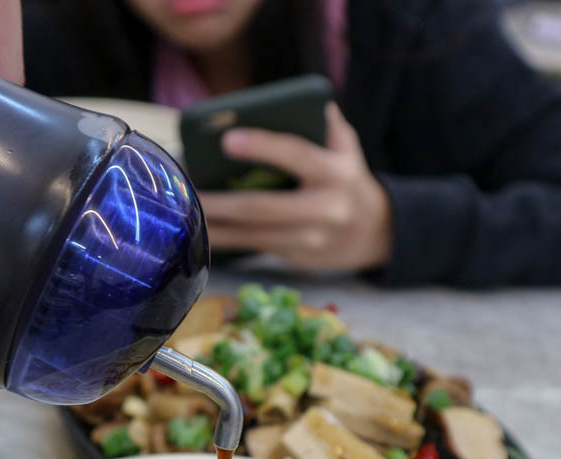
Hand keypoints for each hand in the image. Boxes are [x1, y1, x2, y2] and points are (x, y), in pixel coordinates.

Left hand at [199, 103, 391, 271]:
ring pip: (254, 235)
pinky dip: (225, 240)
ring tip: (185, 213)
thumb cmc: (347, 179)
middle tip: (191, 189)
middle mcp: (326, 209)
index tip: (228, 140)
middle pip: (265, 207)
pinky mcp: (297, 257)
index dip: (263, 147)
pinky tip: (200, 232)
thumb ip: (325, 122)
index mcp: (337, 173)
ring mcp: (311, 239)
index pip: (297, 155)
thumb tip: (294, 99)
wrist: (375, 234)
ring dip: (217, 225)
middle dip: (223, 201)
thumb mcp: (346, 147)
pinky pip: (254, 248)